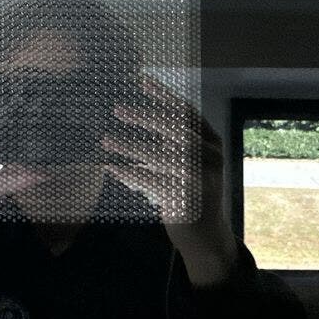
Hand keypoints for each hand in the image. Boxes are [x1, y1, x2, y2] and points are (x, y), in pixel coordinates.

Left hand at [102, 77, 241, 286]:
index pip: (187, 112)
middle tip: (118, 109)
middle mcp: (210, 158)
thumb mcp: (186, 163)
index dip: (164, 95)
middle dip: (145, 117)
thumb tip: (135, 115)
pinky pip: (153, 182)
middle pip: (175, 129)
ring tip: (106, 140)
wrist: (207, 237)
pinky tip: (111, 167)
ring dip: (130, 147)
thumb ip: (169, 143)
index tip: (142, 80)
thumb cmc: (191, 194)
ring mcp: (202, 179)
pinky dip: (130, 174)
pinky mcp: (188, 200)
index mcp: (212, 143)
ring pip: (161, 157)